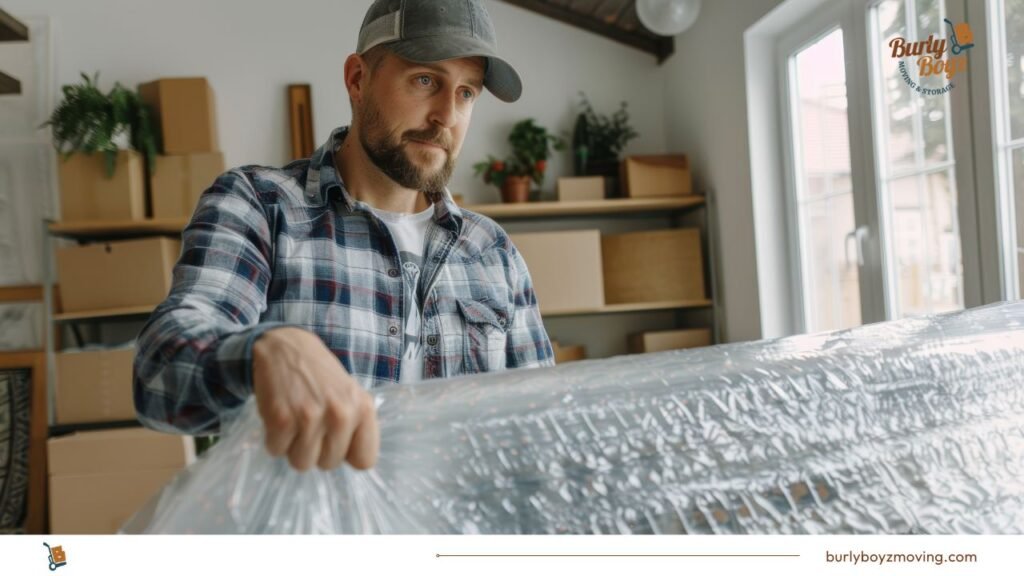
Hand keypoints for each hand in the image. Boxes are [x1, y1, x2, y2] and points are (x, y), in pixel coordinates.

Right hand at [251, 327, 378, 470]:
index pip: (364, 461)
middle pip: (329, 465)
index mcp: (363, 409)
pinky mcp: (282, 418)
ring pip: (302, 463)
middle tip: (311, 423)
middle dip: (317, 450)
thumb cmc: (320, 377)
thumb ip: (358, 427)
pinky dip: (273, 439)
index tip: (337, 440)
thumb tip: (358, 463)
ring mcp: (311, 417)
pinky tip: (279, 416)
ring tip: (295, 420)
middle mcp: (341, 414)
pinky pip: (276, 451)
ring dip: (293, 447)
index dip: (347, 454)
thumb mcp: (351, 395)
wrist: (285, 347)